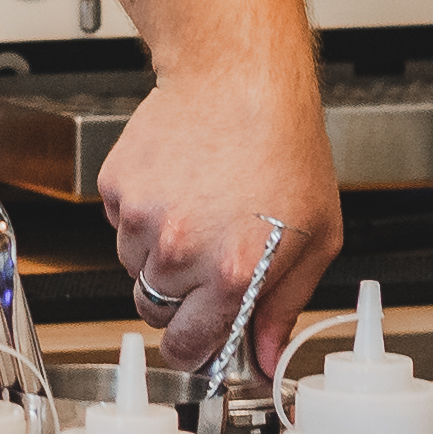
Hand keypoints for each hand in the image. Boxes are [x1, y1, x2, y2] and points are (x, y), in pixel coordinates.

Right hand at [92, 67, 343, 376]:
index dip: (192, 351)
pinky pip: (120, 223)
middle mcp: (181, 251)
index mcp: (233, 272)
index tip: (195, 345)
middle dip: (178, 298)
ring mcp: (142, 218)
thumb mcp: (315, 237)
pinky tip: (178, 185)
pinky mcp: (117, 186)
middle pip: (154, 310)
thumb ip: (285, 305)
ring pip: (134, 266)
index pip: (187, 347)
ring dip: (158, 253)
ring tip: (198, 209)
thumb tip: (268, 356)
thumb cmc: (285, 147)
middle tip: (207, 259)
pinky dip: (142, 213)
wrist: (240, 77)